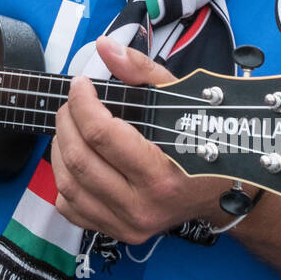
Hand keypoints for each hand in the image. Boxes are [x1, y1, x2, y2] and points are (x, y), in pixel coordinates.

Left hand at [52, 37, 233, 243]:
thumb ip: (141, 71)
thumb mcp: (181, 99)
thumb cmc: (203, 141)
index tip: (80, 84)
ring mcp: (128, 224)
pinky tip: (74, 157)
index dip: (82, 103)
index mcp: (163, 173)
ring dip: (59, 147)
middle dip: (66, 121)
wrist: (220, 193)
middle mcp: (143, 205)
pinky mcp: (117, 232)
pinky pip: (70, 208)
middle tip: (71, 102)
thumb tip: (104, 47)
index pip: (102, 135)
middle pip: (80, 159)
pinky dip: (63, 179)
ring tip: (69, 125)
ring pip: (68, 184)